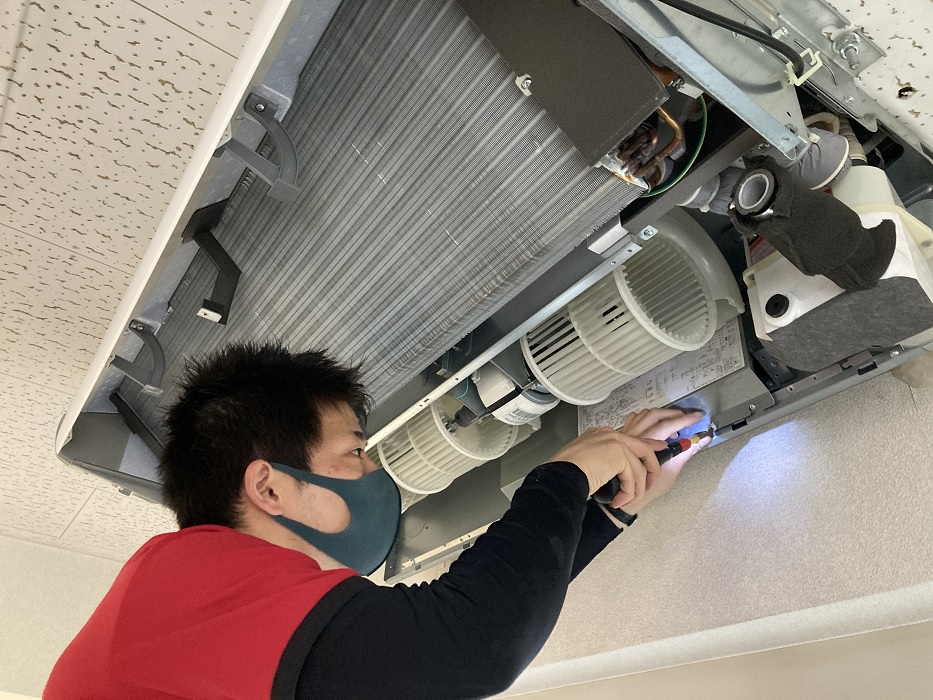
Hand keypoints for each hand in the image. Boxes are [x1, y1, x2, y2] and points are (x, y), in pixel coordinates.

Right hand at [549, 427, 665, 507]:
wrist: (560, 476)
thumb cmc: (566, 473)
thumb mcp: (588, 463)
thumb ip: (605, 461)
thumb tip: (619, 472)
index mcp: (601, 435)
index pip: (631, 439)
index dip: (648, 446)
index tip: (660, 449)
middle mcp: (609, 434)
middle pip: (643, 449)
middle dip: (652, 469)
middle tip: (649, 486)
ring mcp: (615, 442)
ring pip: (639, 468)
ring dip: (634, 490)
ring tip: (623, 501)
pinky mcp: (619, 453)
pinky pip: (633, 477)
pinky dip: (628, 493)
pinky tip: (618, 500)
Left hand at [618, 408, 710, 513]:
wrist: (628, 495)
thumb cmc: (649, 488)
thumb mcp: (672, 470)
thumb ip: (687, 451)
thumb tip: (703, 439)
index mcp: (647, 445)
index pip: (669, 426)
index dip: (685, 420)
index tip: (698, 416)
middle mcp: (635, 436)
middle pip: (656, 415)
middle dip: (674, 414)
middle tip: (688, 418)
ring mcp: (627, 435)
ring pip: (645, 414)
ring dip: (662, 414)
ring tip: (674, 422)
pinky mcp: (623, 436)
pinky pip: (636, 418)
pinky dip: (648, 417)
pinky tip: (656, 424)